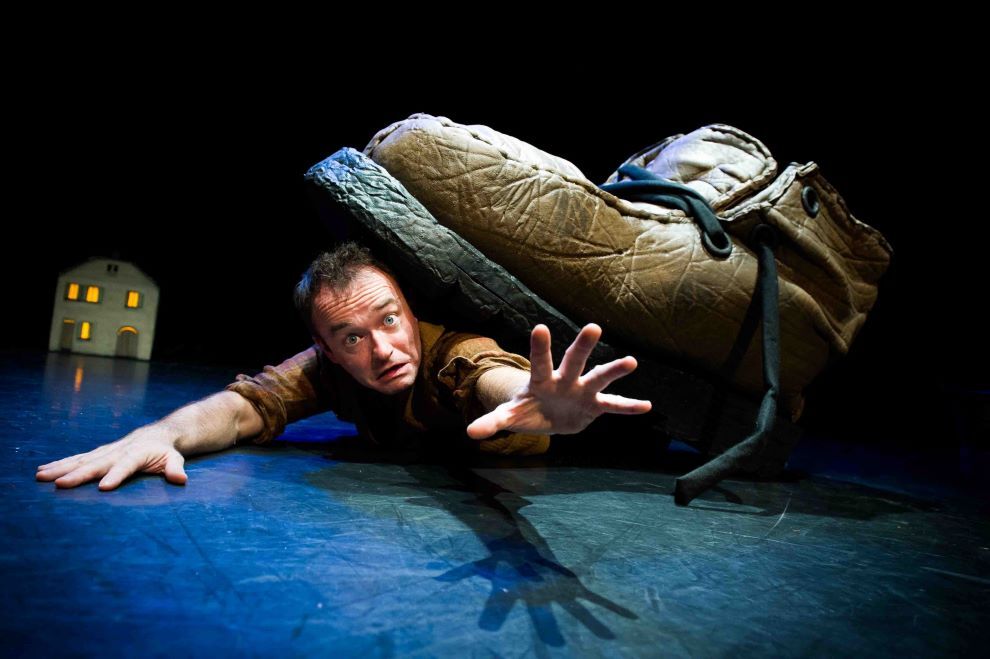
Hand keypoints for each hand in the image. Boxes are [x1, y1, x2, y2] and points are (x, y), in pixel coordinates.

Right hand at [36, 422, 187, 490]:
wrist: (158, 434)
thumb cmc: (166, 451)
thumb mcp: (175, 458)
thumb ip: (175, 468)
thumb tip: (180, 479)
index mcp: (137, 453)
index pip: (126, 465)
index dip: (115, 476)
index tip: (103, 488)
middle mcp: (117, 451)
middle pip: (96, 464)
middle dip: (78, 475)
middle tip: (60, 485)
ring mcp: (105, 451)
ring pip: (81, 460)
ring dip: (60, 468)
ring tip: (41, 477)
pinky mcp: (98, 453)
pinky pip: (77, 459)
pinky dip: (60, 464)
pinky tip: (42, 471)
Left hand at [466, 323, 651, 438]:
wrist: (547, 417)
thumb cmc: (527, 410)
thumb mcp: (509, 416)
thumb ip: (492, 422)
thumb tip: (470, 433)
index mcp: (541, 380)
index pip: (539, 361)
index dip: (540, 347)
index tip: (540, 328)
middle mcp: (564, 379)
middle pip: (573, 360)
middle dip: (582, 346)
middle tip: (593, 327)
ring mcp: (582, 391)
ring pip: (599, 378)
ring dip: (613, 370)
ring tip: (631, 361)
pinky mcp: (594, 406)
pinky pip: (613, 406)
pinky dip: (628, 407)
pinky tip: (647, 406)